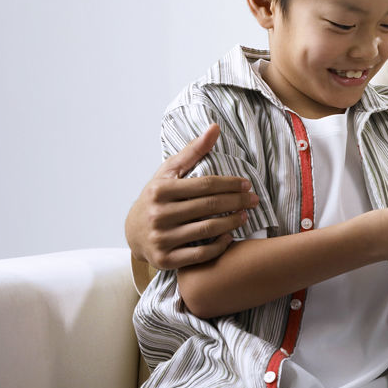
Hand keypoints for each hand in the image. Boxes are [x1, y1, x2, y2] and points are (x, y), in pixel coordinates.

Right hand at [127, 124, 255, 268]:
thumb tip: (216, 127)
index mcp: (160, 191)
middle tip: (254, 200)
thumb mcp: (169, 171)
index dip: (230, 184)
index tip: (247, 184)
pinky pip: (199, 254)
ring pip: (207, 230)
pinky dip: (218, 246)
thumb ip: (193, 151)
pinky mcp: (165, 260)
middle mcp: (158, 215)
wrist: (133, 231)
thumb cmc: (157, 196)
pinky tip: (230, 237)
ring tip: (246, 216)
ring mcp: (161, 239)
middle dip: (236, 202)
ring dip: (232, 222)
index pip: (205, 185)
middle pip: (209, 206)